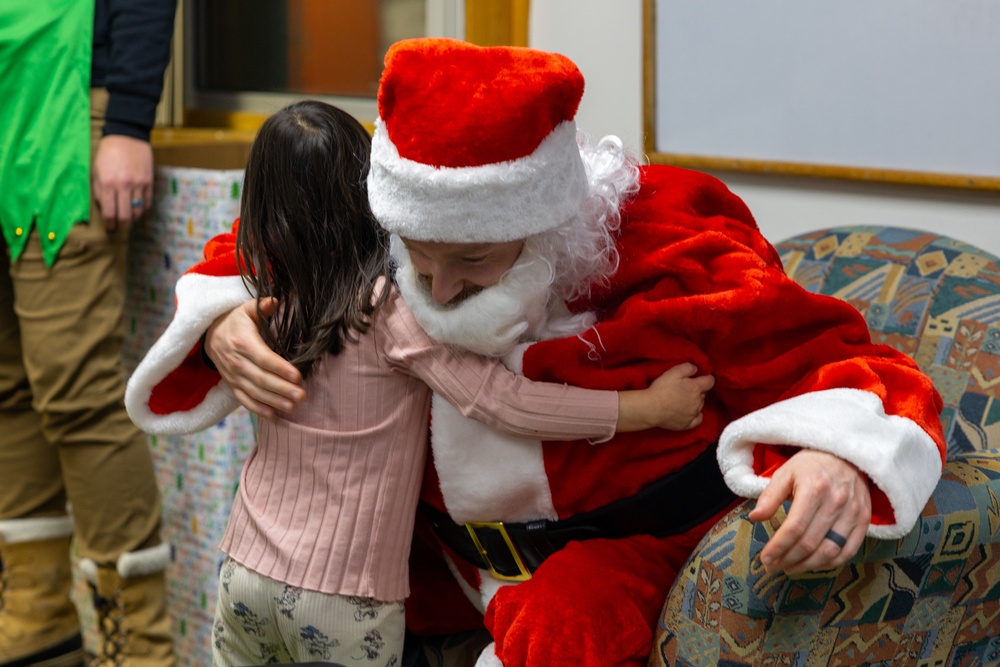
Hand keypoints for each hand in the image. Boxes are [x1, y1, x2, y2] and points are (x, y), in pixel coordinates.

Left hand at [92, 134, 153, 230]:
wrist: (127, 135)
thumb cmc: (107, 153)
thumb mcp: (96, 171)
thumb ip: (99, 191)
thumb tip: (105, 208)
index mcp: (108, 183)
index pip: (110, 213)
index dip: (110, 224)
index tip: (110, 227)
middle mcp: (124, 186)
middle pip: (126, 216)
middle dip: (122, 225)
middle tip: (120, 226)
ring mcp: (139, 184)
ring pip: (138, 212)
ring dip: (133, 218)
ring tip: (129, 217)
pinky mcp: (149, 181)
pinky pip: (147, 202)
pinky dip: (143, 209)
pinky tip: (138, 208)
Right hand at [204, 298, 305, 417]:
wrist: (209, 334)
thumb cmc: (236, 321)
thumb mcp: (246, 309)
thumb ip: (262, 306)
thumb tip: (276, 302)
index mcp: (242, 342)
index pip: (263, 358)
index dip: (280, 368)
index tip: (297, 376)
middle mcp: (236, 361)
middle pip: (261, 378)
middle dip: (281, 389)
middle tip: (301, 395)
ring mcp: (232, 375)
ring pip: (254, 392)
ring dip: (274, 401)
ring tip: (293, 406)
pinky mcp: (231, 385)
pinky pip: (244, 400)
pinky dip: (258, 409)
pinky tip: (275, 415)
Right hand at [617, 362, 713, 431]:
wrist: (651, 408)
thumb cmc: (662, 388)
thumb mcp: (674, 372)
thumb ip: (688, 368)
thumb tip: (696, 369)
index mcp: (696, 388)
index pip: (710, 381)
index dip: (707, 378)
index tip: (701, 377)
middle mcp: (698, 401)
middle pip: (704, 393)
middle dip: (698, 390)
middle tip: (686, 388)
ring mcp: (693, 414)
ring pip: (700, 405)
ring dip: (695, 401)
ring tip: (684, 400)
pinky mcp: (687, 424)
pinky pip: (698, 420)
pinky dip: (697, 416)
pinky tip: (692, 413)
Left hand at [749, 449, 870, 574]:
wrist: (847, 456)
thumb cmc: (812, 465)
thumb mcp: (786, 473)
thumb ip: (770, 496)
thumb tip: (755, 518)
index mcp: (814, 488)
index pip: (794, 527)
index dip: (778, 547)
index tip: (765, 559)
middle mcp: (836, 502)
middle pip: (810, 542)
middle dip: (788, 559)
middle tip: (773, 567)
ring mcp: (853, 512)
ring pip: (830, 551)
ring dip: (807, 566)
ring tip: (789, 568)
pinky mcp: (864, 520)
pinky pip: (848, 551)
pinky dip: (830, 563)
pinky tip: (813, 564)